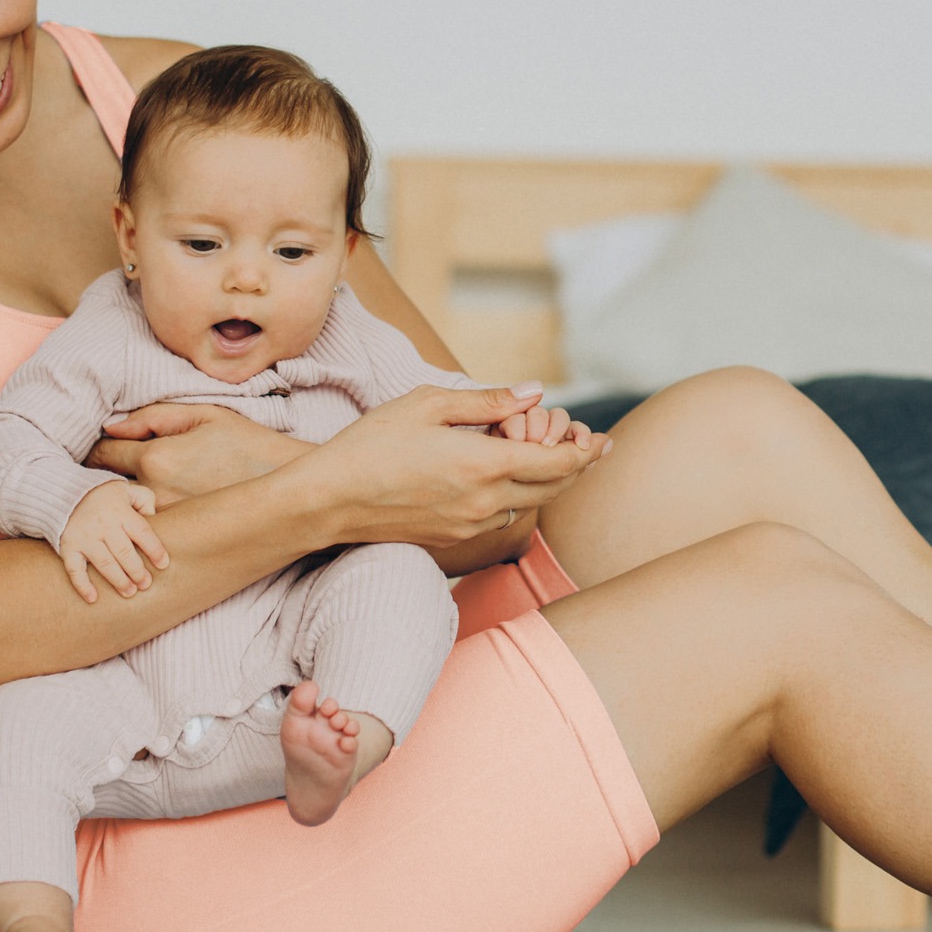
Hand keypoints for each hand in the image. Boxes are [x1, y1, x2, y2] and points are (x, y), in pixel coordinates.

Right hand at [58, 481, 170, 603]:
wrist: (63, 492)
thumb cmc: (103, 494)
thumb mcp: (127, 489)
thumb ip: (145, 500)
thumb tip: (155, 518)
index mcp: (120, 512)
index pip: (142, 532)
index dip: (155, 550)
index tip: (163, 564)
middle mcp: (103, 526)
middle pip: (124, 552)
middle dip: (137, 571)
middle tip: (146, 584)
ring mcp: (84, 538)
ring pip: (104, 563)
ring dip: (118, 580)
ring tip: (130, 592)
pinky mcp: (68, 547)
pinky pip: (74, 569)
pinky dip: (82, 585)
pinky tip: (93, 598)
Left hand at [85, 403, 314, 505]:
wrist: (287, 484)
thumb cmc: (248, 443)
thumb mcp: (204, 415)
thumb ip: (152, 417)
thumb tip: (111, 426)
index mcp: (157, 457)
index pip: (102, 453)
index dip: (98, 447)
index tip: (102, 447)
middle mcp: (155, 493)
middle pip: (105, 486)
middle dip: (103, 477)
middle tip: (111, 471)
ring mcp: (167, 521)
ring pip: (124, 510)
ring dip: (121, 502)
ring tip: (130, 494)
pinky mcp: (180, 538)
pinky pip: (145, 527)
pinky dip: (142, 519)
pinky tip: (154, 511)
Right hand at [304, 384, 609, 548]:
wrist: (328, 501)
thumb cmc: (372, 444)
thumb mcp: (428, 405)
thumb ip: (488, 401)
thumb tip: (534, 393)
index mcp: (484, 464)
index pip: (558, 462)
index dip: (586, 451)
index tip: (603, 439)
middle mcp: (485, 502)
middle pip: (553, 488)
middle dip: (579, 467)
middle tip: (596, 448)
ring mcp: (471, 525)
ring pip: (529, 505)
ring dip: (547, 483)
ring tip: (555, 458)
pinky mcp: (454, 538)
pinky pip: (501, 517)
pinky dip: (517, 496)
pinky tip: (509, 477)